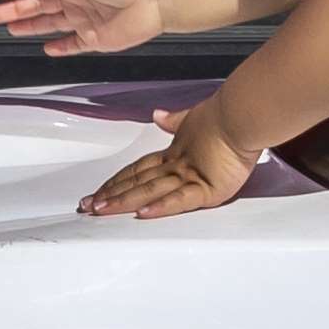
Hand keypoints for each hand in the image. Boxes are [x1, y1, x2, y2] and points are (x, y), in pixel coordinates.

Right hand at [0, 0, 176, 58]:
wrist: (158, 0)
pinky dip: (60, 47)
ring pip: (50, 23)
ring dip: (30, 26)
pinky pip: (73, 44)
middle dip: (17, 8)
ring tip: (9, 27)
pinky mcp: (95, 38)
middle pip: (40, 4)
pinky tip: (46, 48)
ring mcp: (84, 18)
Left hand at [81, 109, 257, 220]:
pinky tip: (143, 213)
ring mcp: (190, 177)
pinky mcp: (207, 189)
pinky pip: (180, 200)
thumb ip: (174, 121)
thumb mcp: (193, 119)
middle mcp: (176, 166)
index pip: (138, 170)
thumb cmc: (224, 118)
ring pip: (150, 191)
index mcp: (174, 154)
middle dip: (111, 195)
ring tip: (102, 210)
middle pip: (136, 183)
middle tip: (87, 206)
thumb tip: (158, 114)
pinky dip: (161, 207)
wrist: (241, 115)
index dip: (117, 181)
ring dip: (124, 201)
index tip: (99, 191)